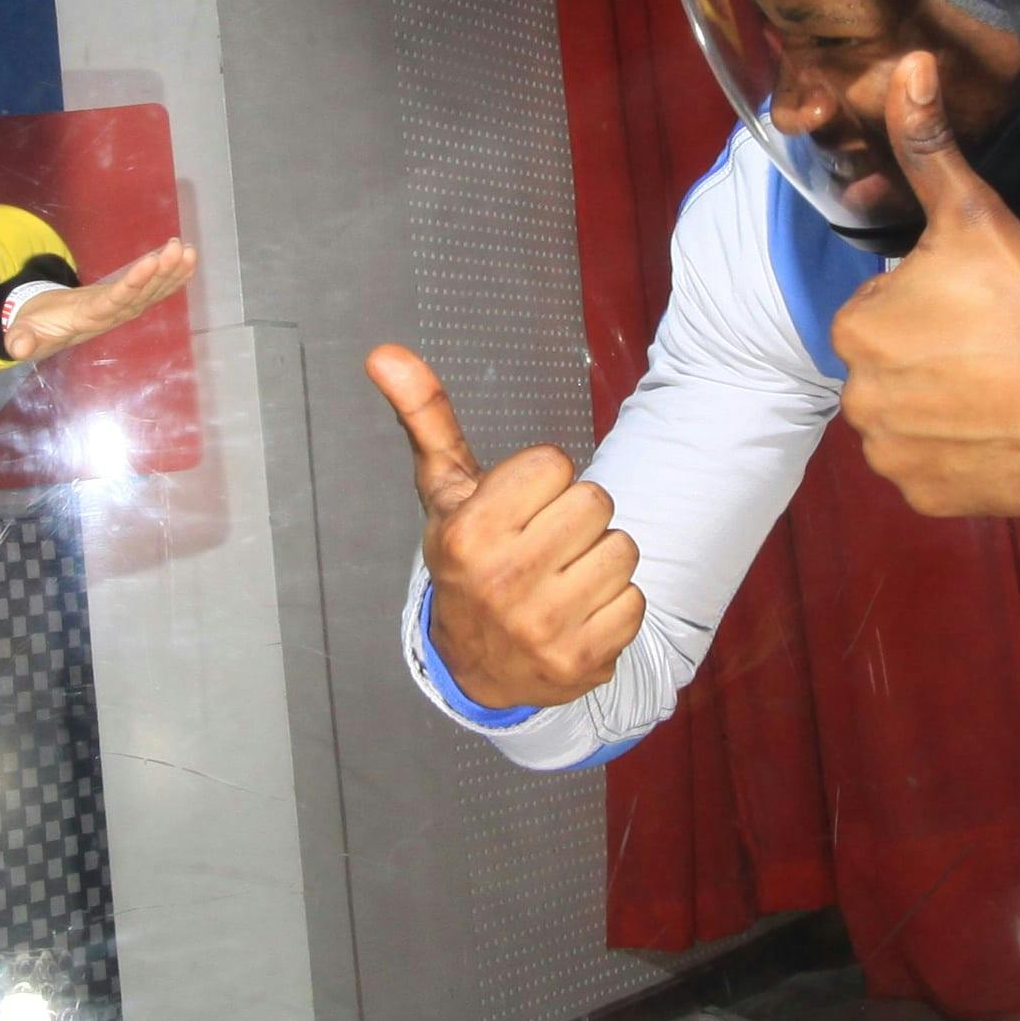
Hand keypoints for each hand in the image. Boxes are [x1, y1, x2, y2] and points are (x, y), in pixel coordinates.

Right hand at [1, 237, 195, 363]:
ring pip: (150, 292)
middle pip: (140, 295)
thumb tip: (17, 347)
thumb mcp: (23, 333)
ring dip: (171, 272)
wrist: (42, 331)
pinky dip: (170, 275)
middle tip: (179, 250)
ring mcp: (120, 310)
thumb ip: (21, 339)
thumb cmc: (34, 328)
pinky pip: (151, 289)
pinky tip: (186, 260)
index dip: (133, 284)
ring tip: (188, 251)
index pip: (115, 302)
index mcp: (88, 320)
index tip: (150, 263)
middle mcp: (111, 316)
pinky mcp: (124, 301)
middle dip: (161, 273)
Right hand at [366, 342, 640, 707]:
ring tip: (562, 578)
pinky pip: (635, 601)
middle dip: (576, 517)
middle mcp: (503, 581)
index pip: (555, 463)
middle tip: (544, 544)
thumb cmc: (468, 561)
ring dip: (600, 559)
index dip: (542, 480)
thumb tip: (384, 353)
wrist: (478, 667)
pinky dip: (614, 606)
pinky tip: (578, 614)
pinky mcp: (582, 660)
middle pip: (595, 502)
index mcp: (469, 533)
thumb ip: (426, 417)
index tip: (519, 508)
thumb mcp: (445, 491)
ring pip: (623, 549)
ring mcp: (543, 626)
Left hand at [831, 62, 1019, 516]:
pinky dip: (961, 455)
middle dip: (933, 358)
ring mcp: (894, 457)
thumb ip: (929, 145)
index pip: (879, 313)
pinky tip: (1001, 429)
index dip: (928, 305)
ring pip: (911, 420)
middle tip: (993, 346)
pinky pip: (933, 471)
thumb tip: (908, 61)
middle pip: (892, 368)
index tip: (974, 306)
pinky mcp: (929, 497)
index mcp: (857, 331)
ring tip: (1001, 388)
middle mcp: (859, 400)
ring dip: (944, 408)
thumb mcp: (975, 214)